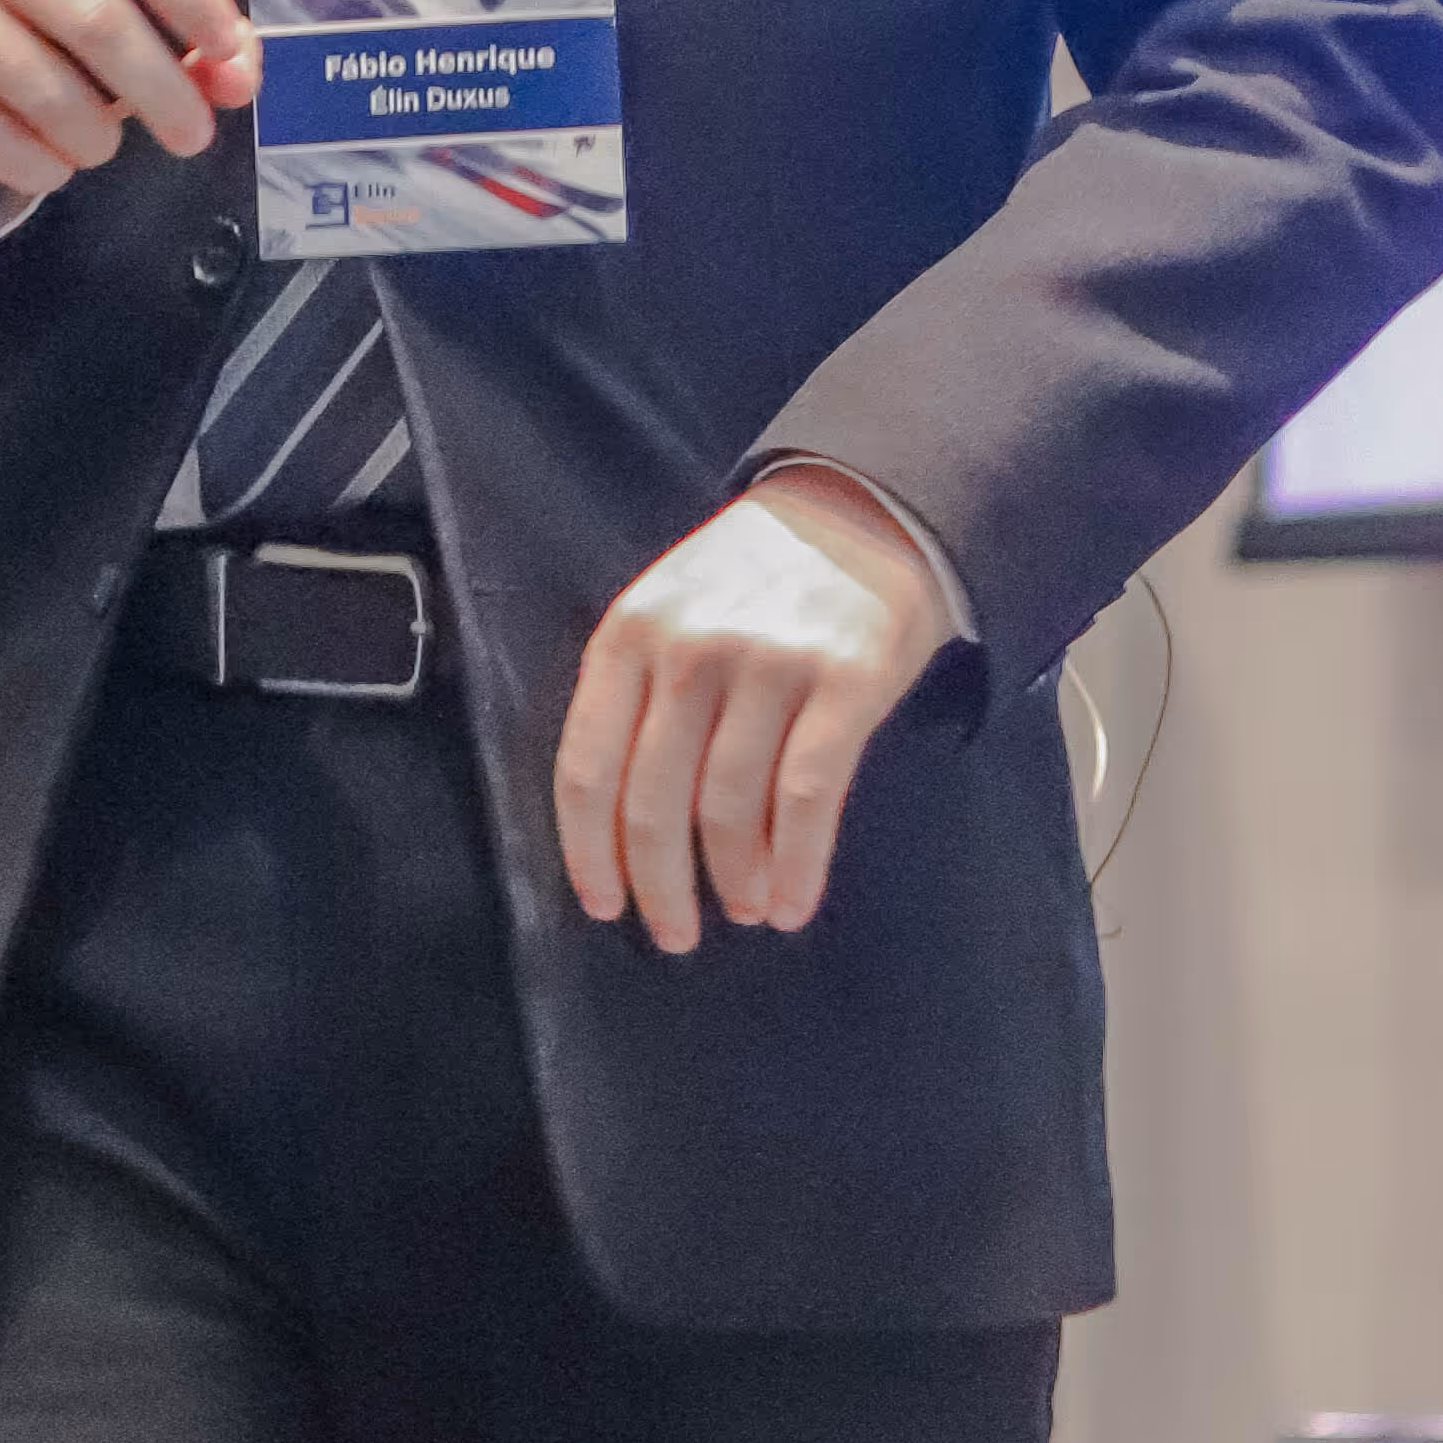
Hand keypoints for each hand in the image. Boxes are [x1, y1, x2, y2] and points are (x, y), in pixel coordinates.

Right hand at [0, 0, 261, 208]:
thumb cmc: (39, 40)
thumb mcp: (118, 22)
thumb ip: (191, 43)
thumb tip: (237, 77)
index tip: (227, 53)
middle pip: (98, 16)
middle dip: (162, 89)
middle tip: (195, 136)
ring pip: (51, 90)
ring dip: (95, 138)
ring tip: (97, 145)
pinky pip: (2, 141)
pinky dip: (42, 167)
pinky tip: (44, 160)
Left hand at [550, 475, 951, 952]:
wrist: (857, 509)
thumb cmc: (748, 579)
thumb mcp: (665, 610)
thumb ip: (635, 694)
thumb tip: (615, 824)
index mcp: (628, 634)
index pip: (586, 765)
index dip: (589, 850)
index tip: (602, 905)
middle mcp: (689, 648)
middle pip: (653, 801)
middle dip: (659, 885)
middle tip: (672, 934)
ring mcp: (767, 663)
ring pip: (729, 808)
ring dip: (734, 880)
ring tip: (743, 910)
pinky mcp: (843, 680)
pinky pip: (808, 796)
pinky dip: (797, 866)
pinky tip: (792, 904)